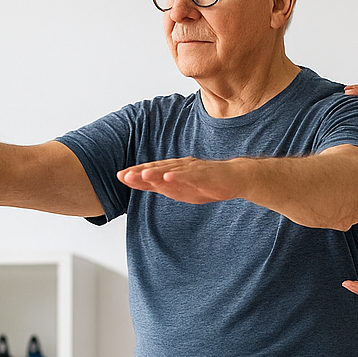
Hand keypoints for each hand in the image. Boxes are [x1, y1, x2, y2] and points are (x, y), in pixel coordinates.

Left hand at [117, 157, 245, 204]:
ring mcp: (194, 169)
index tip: (119, 176)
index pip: (153, 172)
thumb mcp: (185, 189)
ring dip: (156, 172)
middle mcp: (182, 167)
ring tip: (141, 175)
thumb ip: (167, 187)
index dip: (136, 174)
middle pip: (158, 169)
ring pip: (172, 170)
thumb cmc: (210, 183)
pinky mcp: (207, 173)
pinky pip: (191, 175)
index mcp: (175, 171)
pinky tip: (168, 177)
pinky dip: (179, 176)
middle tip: (122, 175)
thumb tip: (148, 185)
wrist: (237, 178)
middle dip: (140, 172)